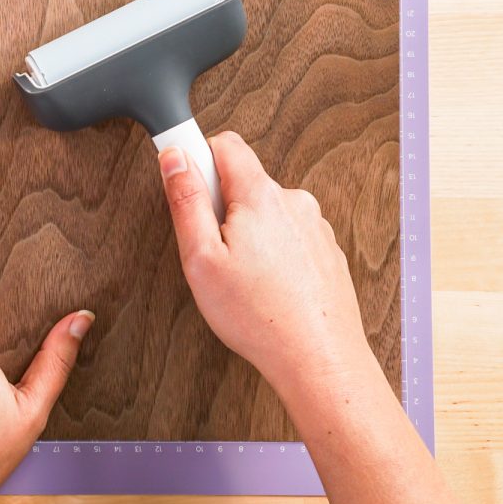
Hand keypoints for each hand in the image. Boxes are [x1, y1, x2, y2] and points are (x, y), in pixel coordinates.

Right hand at [157, 130, 372, 393]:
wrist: (319, 360)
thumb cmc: (259, 317)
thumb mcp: (201, 258)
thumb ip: (186, 200)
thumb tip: (175, 158)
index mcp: (261, 197)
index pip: (225, 144)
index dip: (197, 159)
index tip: (184, 185)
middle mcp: (294, 203)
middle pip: (244, 182)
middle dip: (221, 208)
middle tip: (212, 253)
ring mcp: (315, 228)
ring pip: (266, 213)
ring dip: (248, 234)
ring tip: (242, 278)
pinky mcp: (326, 252)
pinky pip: (288, 237)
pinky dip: (272, 254)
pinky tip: (265, 288)